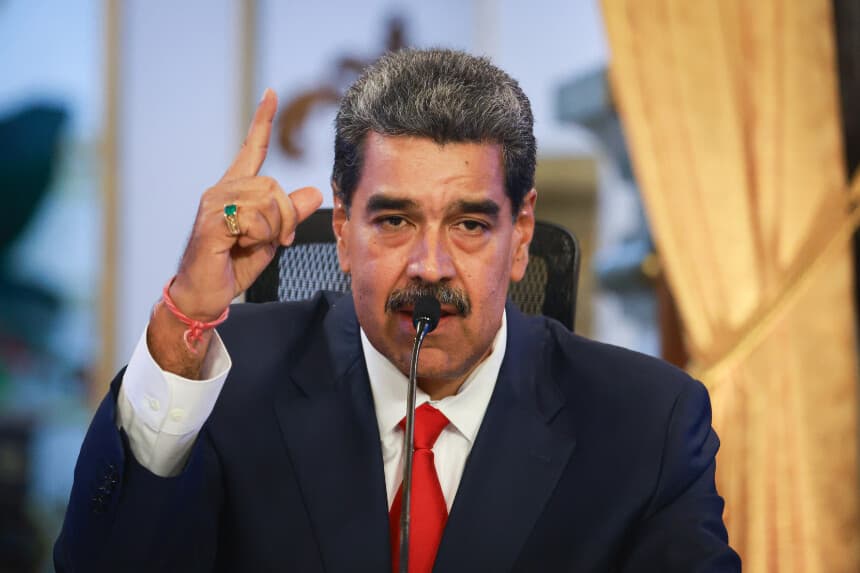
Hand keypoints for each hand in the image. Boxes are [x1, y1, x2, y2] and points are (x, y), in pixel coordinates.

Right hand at [169, 89, 322, 319]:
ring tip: (251, 244)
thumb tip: (314, 192)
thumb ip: (290, 214)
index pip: (253, 149)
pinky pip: (253, 219)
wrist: (204, 294)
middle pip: (275, 187)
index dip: (262, 121)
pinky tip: (238, 247)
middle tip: (275, 240)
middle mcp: (222, 188)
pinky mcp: (211, 221)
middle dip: (285, 219)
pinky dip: (257, 238)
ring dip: (271, 231)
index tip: (272, 93)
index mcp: (237, 189)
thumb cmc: (233, 264)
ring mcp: (213, 202)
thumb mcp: (271, 237)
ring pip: (268, 203)